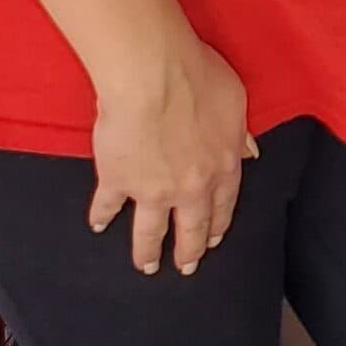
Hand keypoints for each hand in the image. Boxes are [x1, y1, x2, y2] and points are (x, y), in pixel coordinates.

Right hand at [89, 33, 254, 276]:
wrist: (155, 77)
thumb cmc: (199, 77)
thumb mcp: (236, 101)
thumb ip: (240, 133)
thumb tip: (248, 152)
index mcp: (222, 165)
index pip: (223, 204)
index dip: (218, 224)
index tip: (213, 240)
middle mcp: (191, 186)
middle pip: (191, 227)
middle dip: (189, 252)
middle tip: (186, 268)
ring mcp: (152, 189)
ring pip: (150, 231)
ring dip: (147, 252)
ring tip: (146, 267)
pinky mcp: (117, 181)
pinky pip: (107, 205)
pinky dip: (101, 217)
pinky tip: (98, 226)